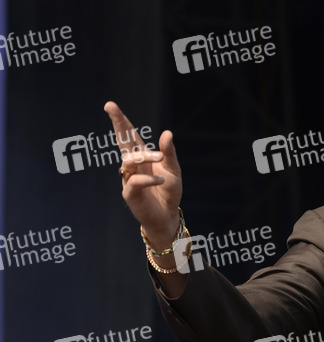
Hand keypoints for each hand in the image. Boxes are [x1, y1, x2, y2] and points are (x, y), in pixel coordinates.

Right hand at [104, 101, 182, 250]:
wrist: (167, 215)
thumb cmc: (169, 191)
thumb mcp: (173, 170)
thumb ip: (169, 153)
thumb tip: (167, 132)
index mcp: (143, 156)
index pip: (130, 136)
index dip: (121, 121)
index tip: (110, 105)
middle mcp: (133, 165)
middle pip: (123, 142)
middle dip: (117, 124)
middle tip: (111, 108)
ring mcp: (129, 178)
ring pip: (129, 161)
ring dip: (145, 157)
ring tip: (160, 159)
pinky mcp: (130, 193)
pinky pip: (135, 181)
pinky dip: (148, 179)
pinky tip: (160, 180)